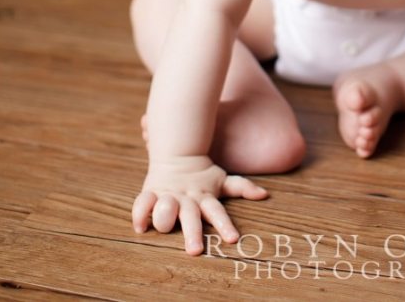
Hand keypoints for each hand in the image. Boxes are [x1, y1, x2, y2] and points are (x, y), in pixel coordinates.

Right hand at [132, 155, 267, 255]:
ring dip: (164, 216)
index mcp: (204, 197)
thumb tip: (264, 194)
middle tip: (196, 250)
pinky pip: (142, 203)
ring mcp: (168, 196)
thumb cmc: (203, 176)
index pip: (217, 212)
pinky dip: (140, 213)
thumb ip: (242, 187)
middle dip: (193, 233)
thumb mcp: (222, 181)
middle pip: (191, 217)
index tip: (233, 240)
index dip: (224, 225)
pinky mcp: (151, 193)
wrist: (178, 155)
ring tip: (165, 225)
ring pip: (165, 208)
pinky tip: (140, 227)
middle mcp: (187, 198)